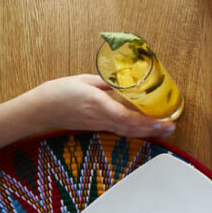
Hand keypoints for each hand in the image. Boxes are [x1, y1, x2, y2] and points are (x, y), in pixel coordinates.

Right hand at [19, 74, 174, 137]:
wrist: (39, 110)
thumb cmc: (57, 92)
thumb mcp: (83, 80)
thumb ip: (105, 82)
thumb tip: (123, 82)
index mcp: (98, 104)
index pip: (127, 116)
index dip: (147, 122)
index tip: (162, 121)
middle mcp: (101, 118)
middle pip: (132, 128)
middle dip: (154, 129)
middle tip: (172, 128)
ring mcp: (99, 125)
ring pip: (128, 131)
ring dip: (148, 132)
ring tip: (165, 130)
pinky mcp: (97, 128)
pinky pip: (120, 130)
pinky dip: (135, 131)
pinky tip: (146, 130)